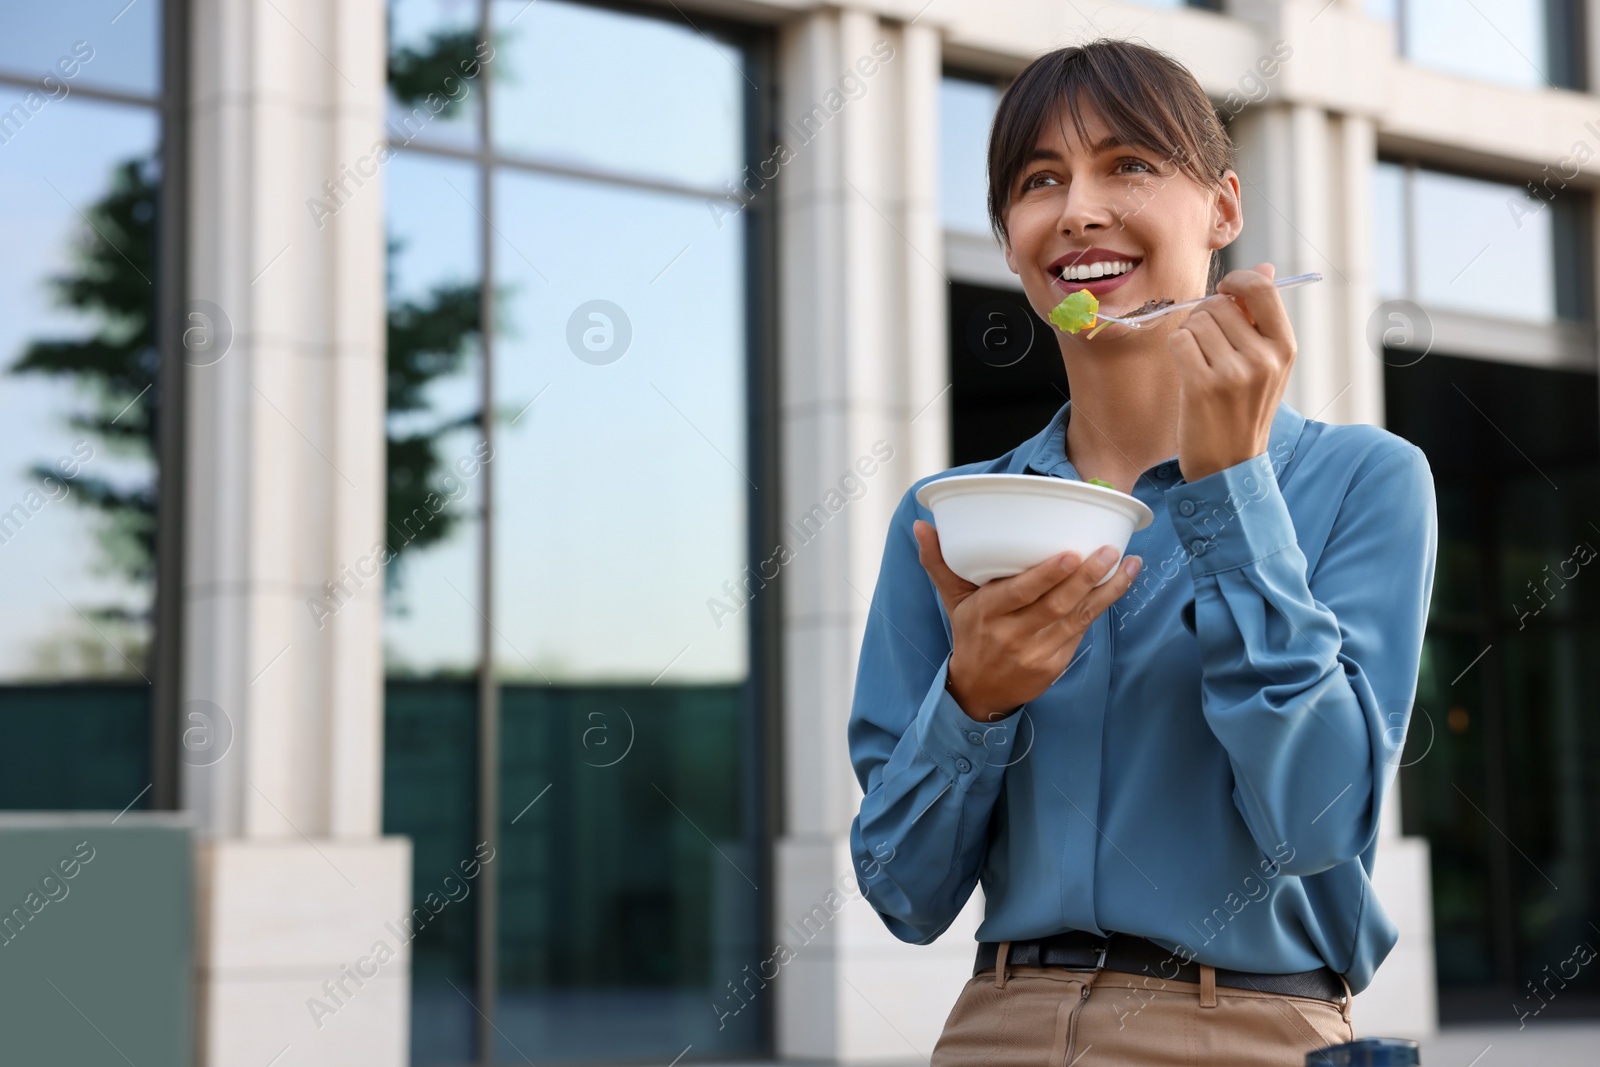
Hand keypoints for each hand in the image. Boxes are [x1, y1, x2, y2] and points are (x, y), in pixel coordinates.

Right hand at [913, 520, 1141, 721]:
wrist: (979, 690)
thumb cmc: (970, 634)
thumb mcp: (952, 600)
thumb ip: (940, 563)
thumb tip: (921, 526)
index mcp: (986, 614)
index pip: (1019, 594)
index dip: (1046, 576)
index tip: (1070, 553)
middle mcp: (1012, 635)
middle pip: (1055, 605)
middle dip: (1086, 577)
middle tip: (1109, 550)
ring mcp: (1037, 652)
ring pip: (1077, 617)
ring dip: (1106, 589)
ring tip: (1128, 562)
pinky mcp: (1055, 664)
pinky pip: (1082, 631)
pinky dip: (1102, 606)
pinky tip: (1120, 583)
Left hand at [1167, 262, 1296, 482]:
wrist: (1229, 465)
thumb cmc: (1243, 409)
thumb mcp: (1267, 364)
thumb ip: (1262, 317)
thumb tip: (1264, 267)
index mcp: (1285, 348)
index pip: (1262, 288)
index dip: (1237, 281)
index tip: (1224, 291)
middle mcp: (1265, 358)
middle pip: (1219, 304)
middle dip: (1205, 317)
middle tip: (1208, 348)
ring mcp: (1235, 372)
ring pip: (1196, 321)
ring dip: (1190, 336)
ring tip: (1201, 364)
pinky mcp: (1203, 385)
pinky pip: (1179, 340)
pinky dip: (1177, 350)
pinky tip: (1188, 371)